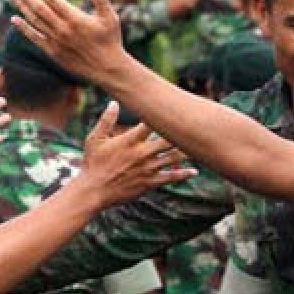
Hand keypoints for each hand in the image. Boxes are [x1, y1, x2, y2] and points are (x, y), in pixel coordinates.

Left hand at [9, 0, 127, 88]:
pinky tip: (14, 19)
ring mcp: (57, 41)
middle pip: (38, 7)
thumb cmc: (111, 41)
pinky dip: (24, 29)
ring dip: (21, 6)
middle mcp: (63, 29)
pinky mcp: (54, 53)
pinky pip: (35, 38)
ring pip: (34, 21)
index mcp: (76, 18)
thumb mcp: (110, 18)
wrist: (108, 70)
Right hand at [78, 102, 195, 207]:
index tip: (174, 107)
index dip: (162, 115)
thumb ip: (106, 120)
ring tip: (201, 146)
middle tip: (196, 125)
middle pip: (167, 140)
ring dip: (187, 152)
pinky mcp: (149, 183)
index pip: (150, 123)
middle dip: (181, 133)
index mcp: (129, 140)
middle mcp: (141, 153)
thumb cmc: (92, 163)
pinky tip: (194, 171)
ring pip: (172, 158)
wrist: (93, 191)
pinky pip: (170, 177)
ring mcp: (147, 169)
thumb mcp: (95, 139)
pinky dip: (183, 174)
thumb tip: (114, 102)